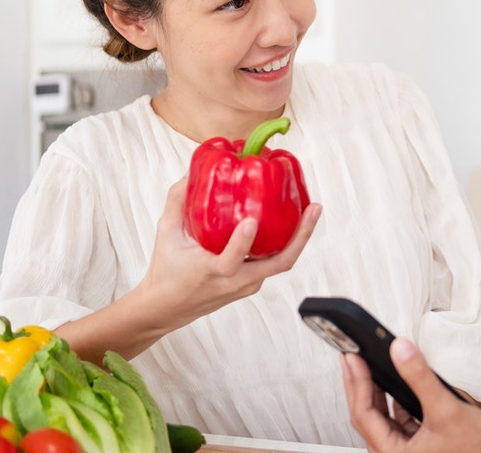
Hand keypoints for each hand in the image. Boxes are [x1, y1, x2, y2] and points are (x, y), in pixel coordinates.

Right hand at [55, 178, 321, 361]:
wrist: (167, 308)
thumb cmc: (166, 273)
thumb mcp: (166, 235)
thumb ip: (177, 202)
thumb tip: (191, 172)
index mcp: (213, 273)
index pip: (231, 260)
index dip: (242, 242)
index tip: (250, 221)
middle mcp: (237, 282)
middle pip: (279, 263)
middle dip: (301, 236)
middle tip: (313, 209)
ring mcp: (249, 284)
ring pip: (281, 262)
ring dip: (299, 238)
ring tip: (311, 209)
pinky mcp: (253, 283)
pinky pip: (274, 262)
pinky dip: (286, 243)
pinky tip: (292, 221)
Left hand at [341, 338, 480, 452]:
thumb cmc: (478, 450)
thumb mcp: (447, 409)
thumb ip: (420, 377)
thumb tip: (400, 350)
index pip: (363, 415)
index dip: (356, 383)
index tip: (352, 358)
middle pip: (367, 416)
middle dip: (359, 385)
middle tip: (352, 357)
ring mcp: (407, 449)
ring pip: (381, 417)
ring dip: (375, 391)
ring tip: (368, 365)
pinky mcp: (419, 443)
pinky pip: (397, 418)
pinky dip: (394, 399)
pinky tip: (396, 382)